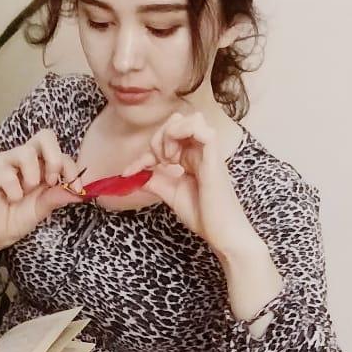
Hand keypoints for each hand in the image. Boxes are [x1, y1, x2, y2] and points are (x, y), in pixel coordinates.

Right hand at [0, 130, 82, 249]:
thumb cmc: (16, 218)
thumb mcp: (42, 208)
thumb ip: (57, 197)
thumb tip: (81, 193)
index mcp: (38, 164)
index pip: (60, 152)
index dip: (71, 168)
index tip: (76, 189)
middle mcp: (21, 157)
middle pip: (45, 136)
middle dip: (54, 159)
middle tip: (51, 182)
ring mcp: (4, 161)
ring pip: (26, 152)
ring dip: (32, 177)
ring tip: (25, 193)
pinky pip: (7, 174)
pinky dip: (14, 192)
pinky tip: (9, 199)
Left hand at [126, 112, 255, 253]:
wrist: (221, 232)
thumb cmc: (203, 215)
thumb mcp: (170, 193)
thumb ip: (154, 180)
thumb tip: (133, 174)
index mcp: (192, 157)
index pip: (166, 139)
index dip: (144, 153)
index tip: (130, 172)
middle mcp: (201, 151)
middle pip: (177, 121)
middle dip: (159, 138)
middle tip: (157, 163)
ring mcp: (209, 153)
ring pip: (191, 119)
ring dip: (172, 135)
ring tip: (168, 159)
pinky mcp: (214, 158)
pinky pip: (202, 129)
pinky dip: (182, 137)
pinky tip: (175, 159)